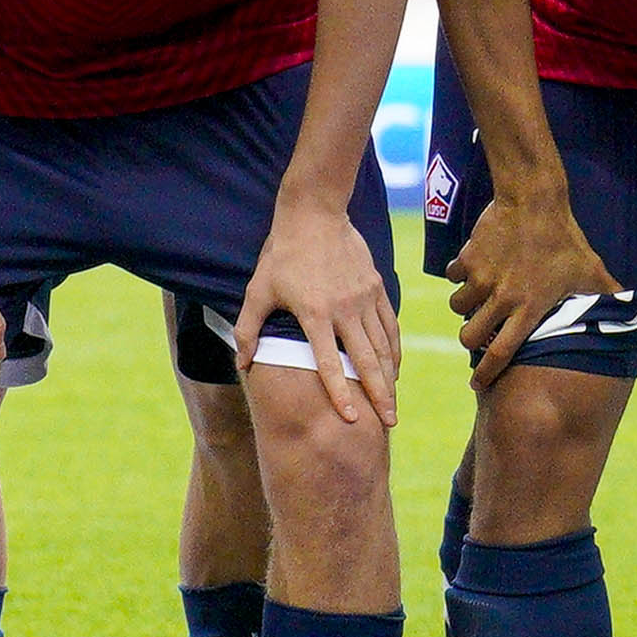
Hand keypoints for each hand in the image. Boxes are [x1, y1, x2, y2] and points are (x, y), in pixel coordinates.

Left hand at [234, 194, 404, 419]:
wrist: (315, 214)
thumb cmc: (282, 255)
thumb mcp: (258, 290)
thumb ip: (248, 329)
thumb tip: (242, 365)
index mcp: (315, 314)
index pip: (330, 363)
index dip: (340, 393)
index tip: (351, 419)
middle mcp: (345, 310)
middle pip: (366, 361)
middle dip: (379, 395)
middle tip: (389, 422)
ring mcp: (364, 299)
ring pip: (383, 346)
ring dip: (389, 377)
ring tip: (393, 404)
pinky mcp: (376, 288)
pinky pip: (390, 326)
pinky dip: (394, 350)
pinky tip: (394, 368)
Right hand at [447, 182, 622, 386]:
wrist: (534, 200)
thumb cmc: (566, 239)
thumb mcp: (590, 270)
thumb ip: (607, 293)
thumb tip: (635, 308)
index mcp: (529, 308)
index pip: (501, 353)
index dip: (487, 374)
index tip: (477, 385)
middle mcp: (502, 298)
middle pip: (470, 337)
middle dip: (471, 341)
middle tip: (479, 333)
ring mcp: (481, 278)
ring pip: (459, 307)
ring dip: (466, 306)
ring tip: (479, 297)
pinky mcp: (467, 259)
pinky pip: (453, 276)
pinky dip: (460, 275)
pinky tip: (474, 268)